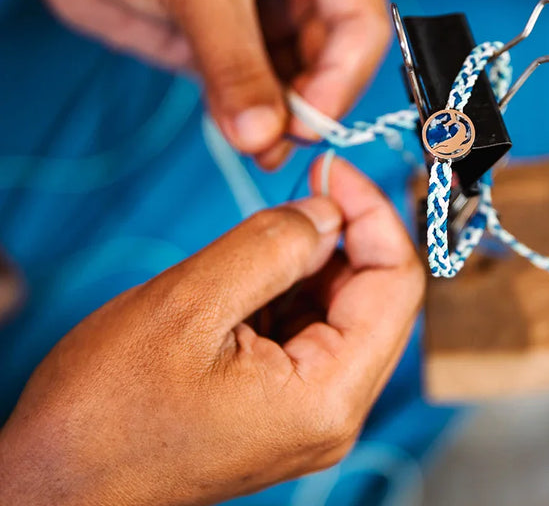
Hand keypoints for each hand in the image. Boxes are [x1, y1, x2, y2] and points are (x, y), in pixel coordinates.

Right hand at [0, 158, 422, 505]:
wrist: (56, 482)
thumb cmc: (106, 409)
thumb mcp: (189, 304)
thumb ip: (271, 246)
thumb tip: (328, 210)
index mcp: (327, 394)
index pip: (397, 283)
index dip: (372, 215)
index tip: (332, 169)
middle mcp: (333, 408)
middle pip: (375, 295)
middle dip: (341, 233)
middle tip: (297, 192)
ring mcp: (309, 407)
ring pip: (340, 306)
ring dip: (309, 260)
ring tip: (252, 246)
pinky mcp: (283, 400)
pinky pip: (308, 326)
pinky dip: (287, 286)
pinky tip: (245, 278)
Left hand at [1, 0, 388, 167]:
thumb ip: (235, 65)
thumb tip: (263, 135)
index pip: (361, 24)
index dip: (343, 80)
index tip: (309, 124)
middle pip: (337, 63)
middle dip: (308, 107)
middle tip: (275, 141)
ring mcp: (274, 17)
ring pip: (301, 86)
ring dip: (280, 123)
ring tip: (254, 146)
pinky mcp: (239, 47)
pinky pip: (261, 95)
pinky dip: (252, 121)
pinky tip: (241, 135)